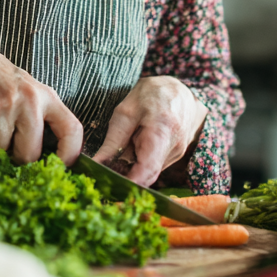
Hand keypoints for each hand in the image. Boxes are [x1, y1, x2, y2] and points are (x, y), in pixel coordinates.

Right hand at [0, 32, 82, 164]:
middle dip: (16, 159)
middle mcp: (30, 100)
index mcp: (45, 95)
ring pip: (2, 151)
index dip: (70, 155)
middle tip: (6, 150)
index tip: (61, 169)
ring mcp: (7, 106)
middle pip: (30, 153)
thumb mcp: (25, 89)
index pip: (72, 129)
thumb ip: (38, 115)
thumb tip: (47, 157)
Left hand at [92, 77, 207, 186]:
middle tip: (104, 175)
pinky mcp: (175, 157)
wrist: (179, 90)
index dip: (128, 184)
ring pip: (150, 173)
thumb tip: (96, 164)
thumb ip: (113, 140)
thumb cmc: (152, 95)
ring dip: (133, 169)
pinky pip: (154, 166)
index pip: (147, 170)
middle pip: (147, 176)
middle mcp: (174, 147)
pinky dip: (141, 163)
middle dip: (125, 179)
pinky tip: (134, 149)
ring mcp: (177, 154)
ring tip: (121, 152)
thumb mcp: (126, 111)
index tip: (109, 186)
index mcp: (161, 131)